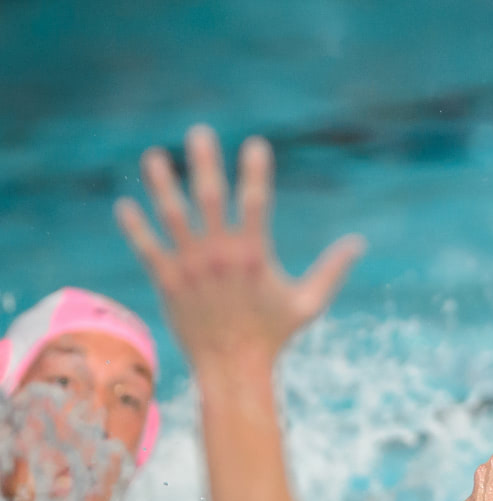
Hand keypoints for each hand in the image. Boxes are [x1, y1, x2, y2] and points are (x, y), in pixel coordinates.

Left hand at [115, 126, 364, 370]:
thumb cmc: (273, 336)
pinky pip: (147, 247)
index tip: (255, 144)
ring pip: (172, 216)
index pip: (256, 201)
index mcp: (254, 254)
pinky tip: (125, 204)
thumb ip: (333, 270)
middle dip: (205, 162)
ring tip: (154, 156)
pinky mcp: (167, 282)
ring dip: (161, 184)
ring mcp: (190, 267)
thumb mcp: (310, 303)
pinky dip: (135, 226)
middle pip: (209, 197)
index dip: (256, 170)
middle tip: (200, 131)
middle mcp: (220, 255)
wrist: (233, 368)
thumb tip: (360, 243)